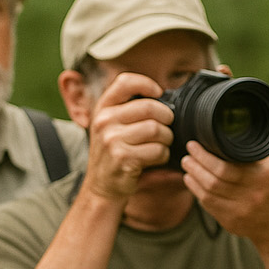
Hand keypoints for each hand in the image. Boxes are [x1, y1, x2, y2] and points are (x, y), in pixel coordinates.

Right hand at [79, 72, 174, 203]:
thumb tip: (166, 92)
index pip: (125, 82)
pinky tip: (156, 158)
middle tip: (166, 127)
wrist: (101, 186)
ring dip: (167, 138)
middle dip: (166, 118)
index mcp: (103, 108)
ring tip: (161, 144)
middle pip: (150, 107)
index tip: (158, 94)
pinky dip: (163, 155)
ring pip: (156, 129)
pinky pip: (157, 150)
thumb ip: (129, 107)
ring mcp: (111, 140)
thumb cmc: (114, 152)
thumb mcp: (112, 125)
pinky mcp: (123, 158)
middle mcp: (104, 121)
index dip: (147, 84)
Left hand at [181, 142, 268, 245]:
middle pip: (214, 180)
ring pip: (207, 193)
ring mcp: (241, 210)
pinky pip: (208, 205)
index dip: (205, 156)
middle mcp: (253, 194)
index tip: (194, 144)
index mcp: (264, 176)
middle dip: (195, 165)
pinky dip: (196, 191)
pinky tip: (192, 180)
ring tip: (187, 164)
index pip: (226, 166)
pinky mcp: (231, 222)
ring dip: (193, 177)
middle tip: (188, 154)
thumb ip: (254, 150)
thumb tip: (227, 133)